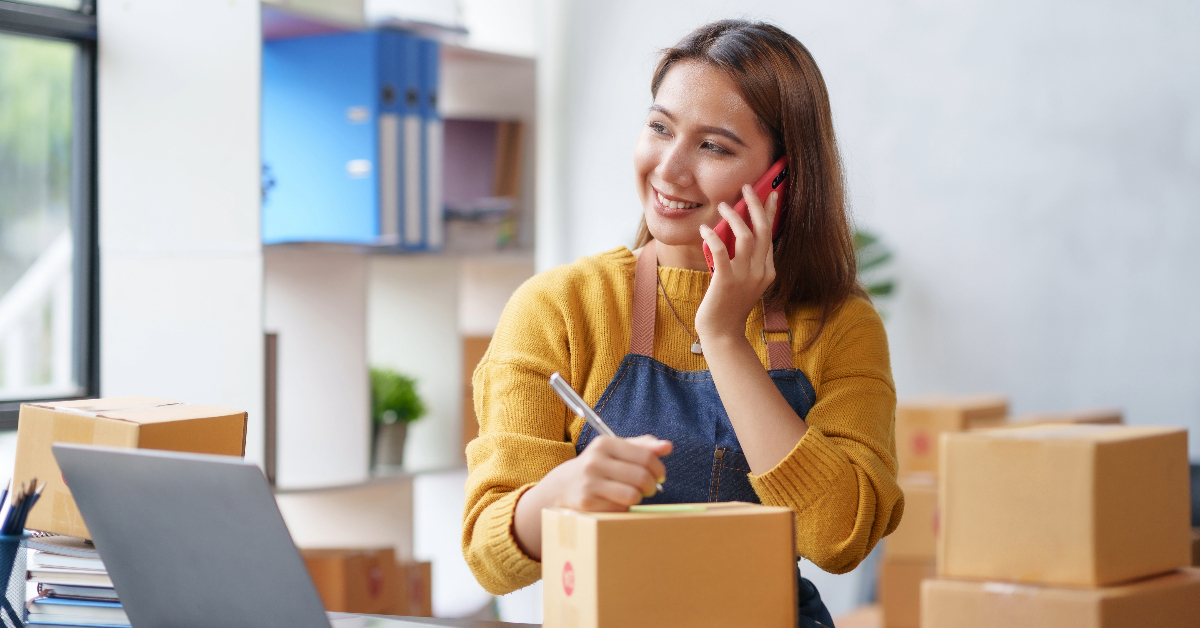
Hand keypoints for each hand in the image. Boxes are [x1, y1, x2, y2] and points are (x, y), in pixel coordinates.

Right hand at [543, 435, 671, 510]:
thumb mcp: (616, 450)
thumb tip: (667, 447)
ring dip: (638, 498)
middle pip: (641, 477)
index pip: (645, 456)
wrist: (564, 485)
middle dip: (652, 486)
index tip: (659, 476)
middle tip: (650, 489)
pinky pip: (620, 509)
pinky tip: (616, 502)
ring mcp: (589, 482)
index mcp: (604, 444)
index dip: (658, 469)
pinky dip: (624, 508)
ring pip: (633, 495)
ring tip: (633, 495)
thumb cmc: (599, 466)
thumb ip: (643, 446)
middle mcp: (595, 461)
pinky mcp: (587, 502)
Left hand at [695, 185, 777, 341]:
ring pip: (745, 235)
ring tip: (723, 205)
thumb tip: (737, 234)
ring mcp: (745, 276)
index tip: (771, 193)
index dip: (770, 212)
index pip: (770, 234)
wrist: (723, 333)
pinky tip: (704, 229)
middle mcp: (760, 271)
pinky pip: (721, 250)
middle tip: (746, 188)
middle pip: (763, 229)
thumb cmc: (730, 307)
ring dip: (734, 216)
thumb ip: (747, 262)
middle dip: (756, 204)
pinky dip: (713, 236)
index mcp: (768, 271)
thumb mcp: (746, 283)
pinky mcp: (726, 280)